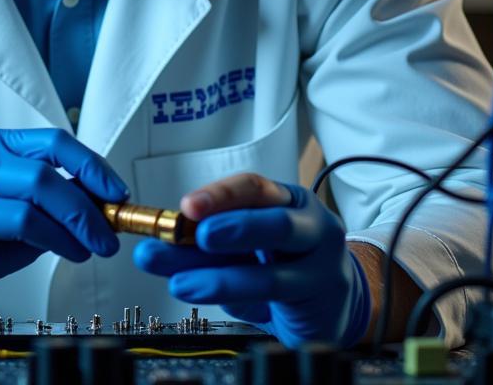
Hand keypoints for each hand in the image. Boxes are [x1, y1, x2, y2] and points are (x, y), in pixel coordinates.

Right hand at [0, 127, 128, 315]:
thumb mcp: (13, 220)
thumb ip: (50, 209)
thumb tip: (98, 209)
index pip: (54, 141)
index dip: (92, 165)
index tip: (117, 193)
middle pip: (50, 165)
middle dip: (91, 200)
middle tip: (111, 230)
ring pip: (40, 188)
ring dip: (77, 221)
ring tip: (93, 246)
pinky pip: (22, 219)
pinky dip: (54, 238)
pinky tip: (67, 252)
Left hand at [132, 172, 371, 347]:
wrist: (334, 305)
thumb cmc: (284, 266)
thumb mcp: (243, 251)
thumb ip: (206, 249)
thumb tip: (158, 247)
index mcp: (288, 200)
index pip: (254, 188)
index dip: (220, 194)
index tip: (186, 205)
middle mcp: (310, 225)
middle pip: (276, 220)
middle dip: (231, 223)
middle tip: (194, 232)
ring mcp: (321, 264)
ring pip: (273, 269)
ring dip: (220, 276)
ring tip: (180, 281)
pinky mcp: (319, 299)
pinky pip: (275, 296)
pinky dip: (234, 294)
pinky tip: (204, 293)